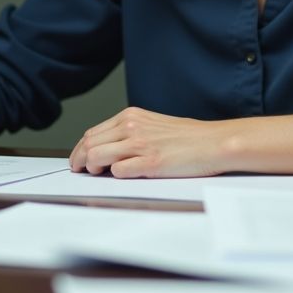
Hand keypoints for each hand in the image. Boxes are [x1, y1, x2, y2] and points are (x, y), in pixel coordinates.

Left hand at [68, 106, 227, 178]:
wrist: (213, 143)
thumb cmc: (188, 137)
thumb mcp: (153, 125)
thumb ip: (130, 133)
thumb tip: (106, 149)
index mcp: (131, 117)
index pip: (92, 133)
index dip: (80, 149)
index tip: (78, 159)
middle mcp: (132, 127)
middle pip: (89, 144)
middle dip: (79, 160)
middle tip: (80, 171)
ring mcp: (140, 145)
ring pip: (97, 157)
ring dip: (93, 169)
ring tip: (99, 174)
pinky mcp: (150, 163)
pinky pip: (118, 171)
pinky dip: (115, 176)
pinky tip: (124, 175)